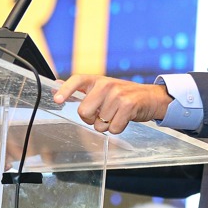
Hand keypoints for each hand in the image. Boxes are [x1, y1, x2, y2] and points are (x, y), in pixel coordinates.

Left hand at [52, 75, 171, 134]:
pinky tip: (124, 119)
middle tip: (101, 114)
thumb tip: (56, 85)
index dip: (66, 90)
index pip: (77, 80)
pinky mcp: (128, 105)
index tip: (57, 100)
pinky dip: (118, 128)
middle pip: (84, 111)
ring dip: (107, 124)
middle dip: (91, 119)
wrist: (151, 97)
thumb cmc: (124, 95)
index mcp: (97, 80)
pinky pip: (113, 128)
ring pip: (99, 123)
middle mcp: (106, 84)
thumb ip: (81, 88)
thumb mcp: (102, 88)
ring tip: (116, 114)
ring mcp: (117, 94)